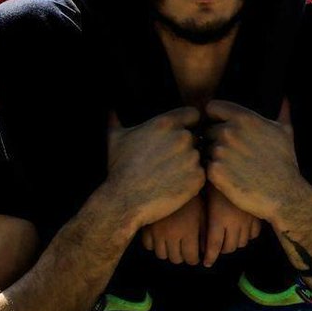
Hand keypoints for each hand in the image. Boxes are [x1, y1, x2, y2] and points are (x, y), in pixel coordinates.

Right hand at [104, 107, 204, 229]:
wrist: (123, 201)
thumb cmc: (119, 168)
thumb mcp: (115, 139)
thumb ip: (117, 119)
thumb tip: (110, 109)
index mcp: (167, 123)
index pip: (193, 115)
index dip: (188, 123)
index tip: (180, 133)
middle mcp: (183, 138)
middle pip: (196, 137)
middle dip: (186, 146)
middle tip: (169, 160)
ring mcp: (192, 158)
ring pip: (199, 156)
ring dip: (189, 163)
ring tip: (170, 174)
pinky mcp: (198, 178)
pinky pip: (201, 174)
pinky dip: (192, 179)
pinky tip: (175, 184)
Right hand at [141, 195, 204, 264]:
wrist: (170, 181)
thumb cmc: (191, 197)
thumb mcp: (202, 214)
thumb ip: (205, 234)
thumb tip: (206, 252)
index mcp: (188, 231)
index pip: (191, 257)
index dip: (194, 259)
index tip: (195, 257)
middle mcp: (172, 235)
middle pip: (176, 259)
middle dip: (182, 257)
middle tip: (185, 251)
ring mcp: (156, 232)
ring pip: (161, 255)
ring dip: (168, 253)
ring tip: (174, 246)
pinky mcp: (145, 228)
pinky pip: (148, 246)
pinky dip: (154, 245)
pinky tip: (161, 239)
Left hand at [203, 184, 261, 266]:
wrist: (240, 169)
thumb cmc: (218, 179)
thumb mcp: (207, 195)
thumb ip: (205, 213)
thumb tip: (198, 225)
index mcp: (218, 219)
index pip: (214, 246)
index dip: (210, 257)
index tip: (206, 263)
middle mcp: (233, 223)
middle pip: (229, 247)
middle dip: (222, 250)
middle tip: (217, 248)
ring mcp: (248, 220)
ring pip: (242, 242)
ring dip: (235, 243)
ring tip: (230, 239)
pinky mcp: (257, 215)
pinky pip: (254, 234)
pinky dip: (248, 235)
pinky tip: (243, 231)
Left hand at [204, 100, 302, 222]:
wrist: (284, 194)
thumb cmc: (285, 162)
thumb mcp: (286, 133)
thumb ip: (281, 112)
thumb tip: (284, 98)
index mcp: (244, 118)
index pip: (213, 107)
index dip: (215, 116)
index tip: (221, 126)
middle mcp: (229, 132)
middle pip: (207, 130)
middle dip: (214, 139)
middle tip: (229, 153)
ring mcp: (220, 152)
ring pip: (205, 149)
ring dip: (213, 156)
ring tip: (231, 167)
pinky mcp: (214, 172)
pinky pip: (205, 167)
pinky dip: (213, 172)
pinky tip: (228, 177)